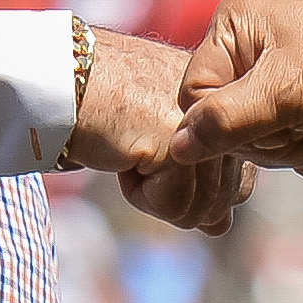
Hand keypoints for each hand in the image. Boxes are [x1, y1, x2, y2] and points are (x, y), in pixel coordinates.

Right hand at [68, 30, 254, 235]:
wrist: (64, 77)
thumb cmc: (109, 106)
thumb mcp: (165, 146)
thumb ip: (201, 182)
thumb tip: (219, 226)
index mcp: (234, 111)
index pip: (238, 188)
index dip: (192, 187)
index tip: (157, 148)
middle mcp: (231, 117)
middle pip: (219, 205)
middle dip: (172, 192)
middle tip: (141, 146)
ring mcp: (211, 130)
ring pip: (197, 211)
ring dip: (152, 192)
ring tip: (132, 144)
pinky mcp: (183, 146)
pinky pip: (172, 206)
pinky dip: (138, 193)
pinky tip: (125, 151)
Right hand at [169, 0, 302, 176]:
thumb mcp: (282, 93)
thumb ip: (222, 124)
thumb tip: (174, 149)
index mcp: (235, 27)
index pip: (192, 99)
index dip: (226, 123)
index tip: (266, 115)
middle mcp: (256, 53)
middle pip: (230, 132)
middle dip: (277, 137)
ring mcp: (289, 86)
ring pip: (269, 152)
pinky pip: (301, 158)